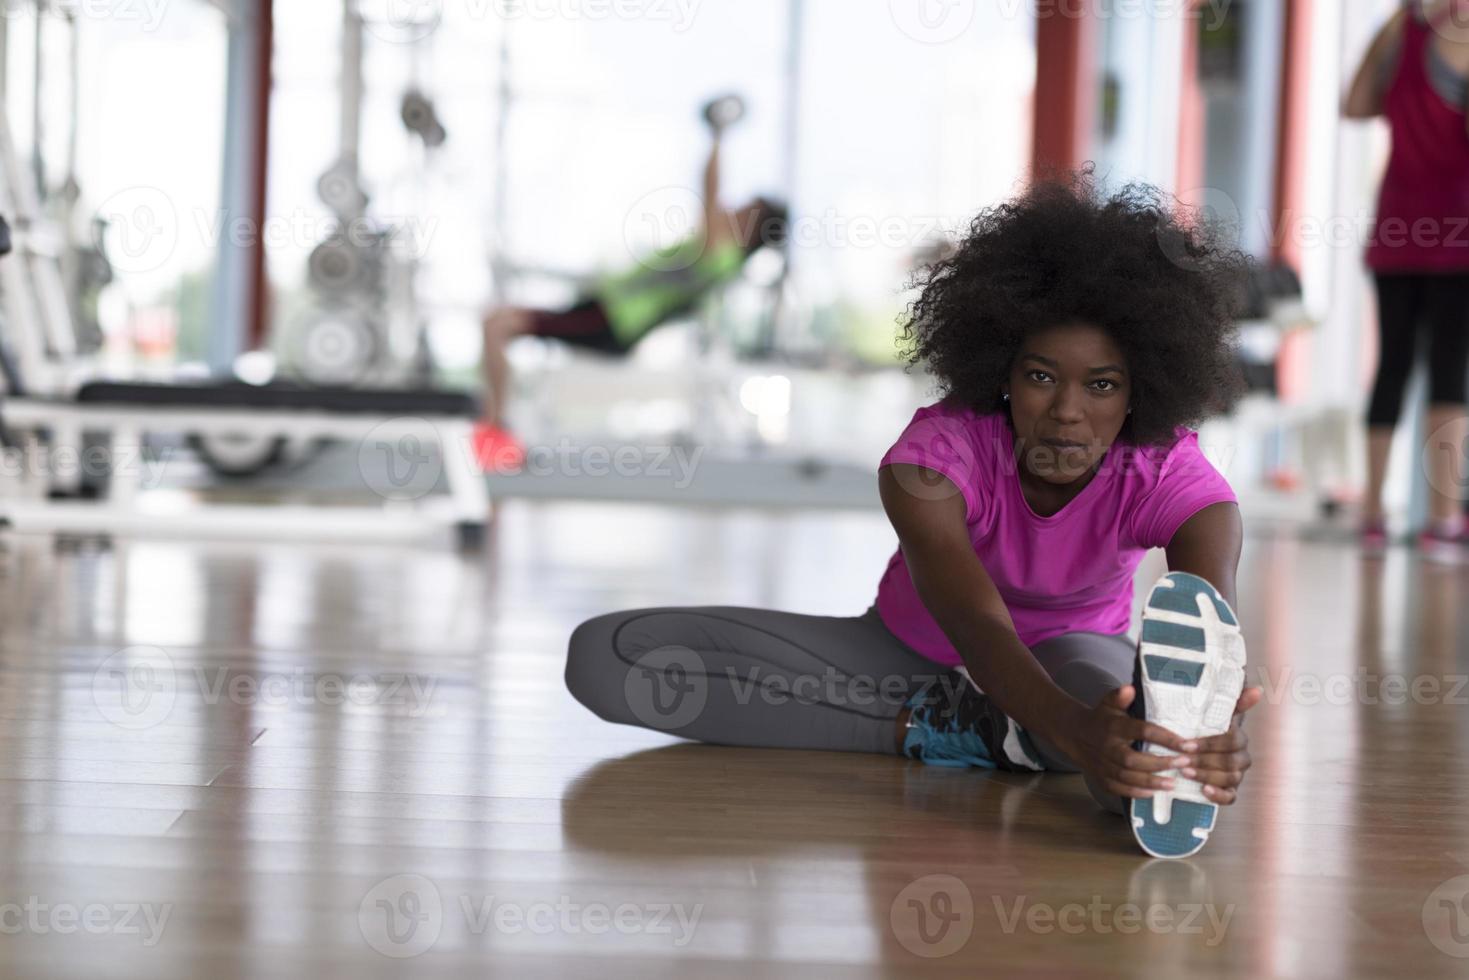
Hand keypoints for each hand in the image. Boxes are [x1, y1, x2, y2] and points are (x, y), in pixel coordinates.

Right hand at [1060, 685, 1194, 799]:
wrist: (1073, 734)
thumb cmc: (1101, 719)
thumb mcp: (1108, 704)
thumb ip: (1119, 697)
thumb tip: (1130, 688)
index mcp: (1114, 727)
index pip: (1142, 731)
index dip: (1164, 738)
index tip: (1185, 744)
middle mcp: (1107, 747)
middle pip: (1133, 759)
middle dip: (1159, 764)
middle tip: (1183, 764)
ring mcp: (1102, 765)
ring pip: (1127, 777)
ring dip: (1150, 781)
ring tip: (1172, 783)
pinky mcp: (1101, 778)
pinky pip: (1118, 789)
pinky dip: (1135, 792)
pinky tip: (1153, 792)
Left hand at [1174, 686, 1262, 805]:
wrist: (1193, 753)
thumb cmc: (1204, 730)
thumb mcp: (1213, 715)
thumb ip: (1233, 702)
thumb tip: (1257, 689)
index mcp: (1237, 738)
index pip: (1232, 740)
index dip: (1209, 743)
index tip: (1186, 744)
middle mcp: (1240, 757)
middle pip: (1230, 761)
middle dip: (1204, 760)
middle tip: (1181, 760)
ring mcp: (1236, 775)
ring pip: (1230, 778)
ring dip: (1206, 775)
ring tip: (1185, 773)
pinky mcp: (1229, 791)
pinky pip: (1230, 797)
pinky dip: (1218, 795)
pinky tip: (1204, 790)